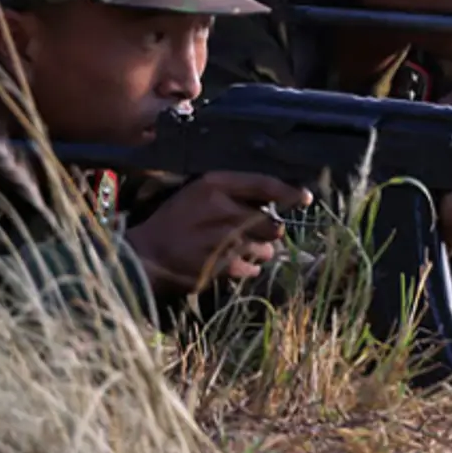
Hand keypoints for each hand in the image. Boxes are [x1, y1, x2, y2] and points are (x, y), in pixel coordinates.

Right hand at [126, 171, 310, 296]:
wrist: (147, 255)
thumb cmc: (175, 221)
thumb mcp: (199, 194)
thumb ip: (233, 193)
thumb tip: (272, 201)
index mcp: (215, 185)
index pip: (264, 184)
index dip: (289, 192)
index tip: (304, 198)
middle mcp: (222, 209)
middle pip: (270, 222)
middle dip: (269, 231)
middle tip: (254, 234)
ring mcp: (224, 239)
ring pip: (265, 247)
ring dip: (259, 251)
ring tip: (238, 249)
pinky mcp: (223, 265)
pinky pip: (253, 267)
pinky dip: (248, 267)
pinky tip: (232, 263)